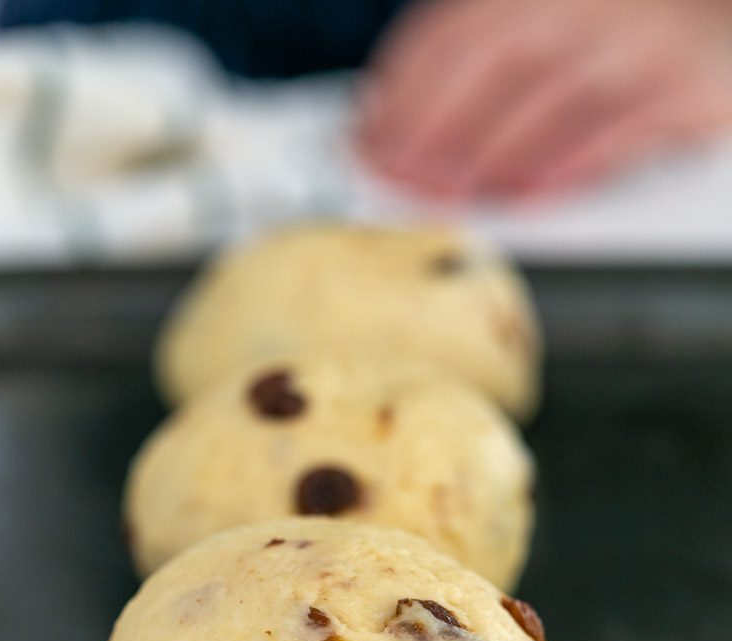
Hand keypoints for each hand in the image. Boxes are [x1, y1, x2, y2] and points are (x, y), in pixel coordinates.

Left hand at [357, 0, 731, 199]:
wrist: (718, 38)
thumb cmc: (619, 43)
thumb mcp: (542, 36)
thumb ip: (478, 71)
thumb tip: (395, 126)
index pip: (455, 26)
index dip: (402, 88)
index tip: (368, 140)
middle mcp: (588, 1)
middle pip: (496, 54)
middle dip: (436, 123)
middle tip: (401, 178)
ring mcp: (641, 40)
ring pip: (555, 93)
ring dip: (493, 152)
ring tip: (452, 196)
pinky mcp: (685, 89)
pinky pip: (623, 129)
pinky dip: (571, 165)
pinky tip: (531, 197)